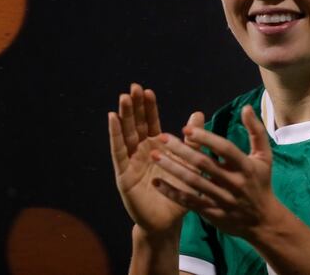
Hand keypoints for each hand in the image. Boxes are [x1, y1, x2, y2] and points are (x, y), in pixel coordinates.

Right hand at [108, 83, 207, 233]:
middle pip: (136, 125)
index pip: (151, 123)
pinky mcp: (123, 174)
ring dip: (123, 116)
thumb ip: (192, 140)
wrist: (168, 221)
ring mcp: (131, 162)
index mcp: (156, 148)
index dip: (149, 108)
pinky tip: (112, 119)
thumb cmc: (180, 192)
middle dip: (134, 106)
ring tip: (122, 98)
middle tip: (133, 87)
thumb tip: (198, 113)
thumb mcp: (190, 162)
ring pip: (126, 134)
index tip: (148, 91)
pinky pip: (119, 151)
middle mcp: (141, 152)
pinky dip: (115, 135)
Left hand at [151, 105, 277, 238]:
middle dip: (181, 150)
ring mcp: (221, 199)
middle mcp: (233, 183)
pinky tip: (157, 182)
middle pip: (204, 164)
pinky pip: (188, 202)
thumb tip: (246, 107)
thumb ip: (256, 131)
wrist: (262, 220)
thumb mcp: (264, 156)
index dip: (206, 138)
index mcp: (245, 166)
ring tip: (155, 156)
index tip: (187, 128)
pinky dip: (172, 192)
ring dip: (172, 168)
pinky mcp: (211, 213)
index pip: (224, 149)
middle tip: (162, 138)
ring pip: (193, 183)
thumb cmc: (260, 182)